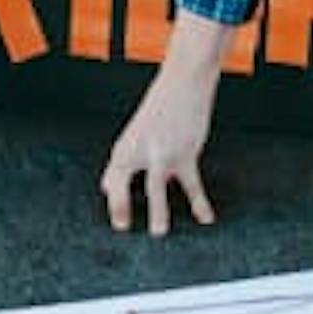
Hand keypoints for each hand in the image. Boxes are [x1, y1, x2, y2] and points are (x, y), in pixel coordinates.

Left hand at [99, 15, 233, 236]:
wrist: (184, 80)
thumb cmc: (161, 106)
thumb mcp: (136, 132)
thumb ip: (124, 161)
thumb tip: (106, 186)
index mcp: (125, 146)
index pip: (112, 178)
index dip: (112, 200)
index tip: (118, 222)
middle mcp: (138, 149)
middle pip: (123, 183)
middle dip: (121, 207)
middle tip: (122, 228)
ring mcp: (161, 152)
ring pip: (155, 188)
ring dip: (158, 212)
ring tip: (159, 233)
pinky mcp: (184, 152)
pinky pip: (191, 184)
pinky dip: (200, 203)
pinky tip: (206, 218)